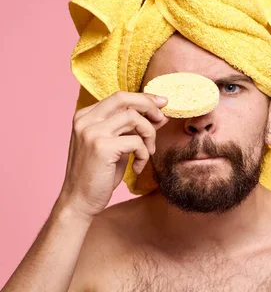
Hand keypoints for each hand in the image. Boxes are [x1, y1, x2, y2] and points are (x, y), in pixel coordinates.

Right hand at [56, 91, 168, 218]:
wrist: (79, 201)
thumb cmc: (99, 174)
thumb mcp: (117, 145)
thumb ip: (133, 128)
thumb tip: (160, 115)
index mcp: (85, 116)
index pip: (119, 97)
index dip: (143, 98)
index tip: (162, 103)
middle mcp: (85, 120)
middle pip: (124, 99)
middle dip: (149, 105)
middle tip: (162, 118)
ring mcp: (91, 132)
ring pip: (133, 118)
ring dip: (149, 134)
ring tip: (148, 151)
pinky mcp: (101, 147)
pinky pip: (136, 141)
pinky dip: (144, 153)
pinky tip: (138, 167)